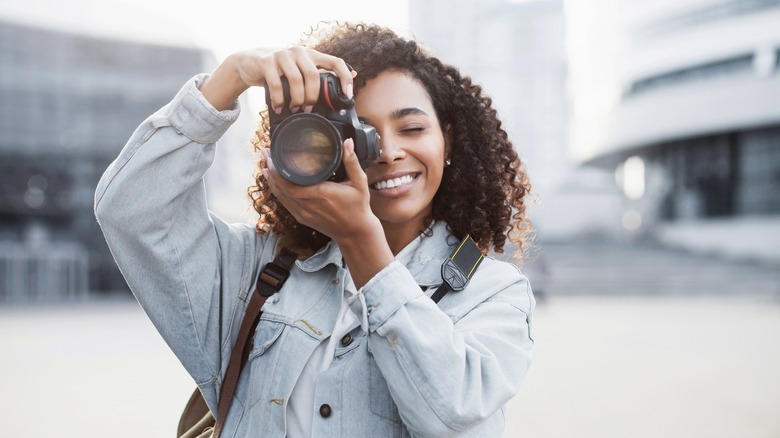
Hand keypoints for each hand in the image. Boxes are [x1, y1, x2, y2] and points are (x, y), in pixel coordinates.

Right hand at [200, 47, 353, 111]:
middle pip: (314, 76)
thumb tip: (353, 74)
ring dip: (296, 99)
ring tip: (293, 108)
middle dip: (312, 96)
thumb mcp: (301, 69)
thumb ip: (322, 72)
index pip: (336, 62)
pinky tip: (279, 107)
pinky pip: (277, 85)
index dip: (345, 78)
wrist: (249, 62)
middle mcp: (299, 52)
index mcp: (311, 55)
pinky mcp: (267, 62)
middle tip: (308, 108)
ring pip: (296, 80)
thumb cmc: (279, 70)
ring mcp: (282, 55)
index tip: (348, 95)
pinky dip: (279, 100)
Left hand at [262, 138, 374, 241]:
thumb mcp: (359, 182)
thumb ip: (352, 162)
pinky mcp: (302, 218)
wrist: (355, 233)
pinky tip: (273, 182)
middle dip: (271, 170)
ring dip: (271, 180)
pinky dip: (277, 192)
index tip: (273, 154)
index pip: (289, 183)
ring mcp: (303, 213)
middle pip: (280, 187)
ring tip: (265, 164)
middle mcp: (308, 205)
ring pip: (280, 196)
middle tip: (265, 153)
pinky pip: (285, 203)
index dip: (277, 170)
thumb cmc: (358, 207)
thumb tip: (348, 142)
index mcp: (320, 194)